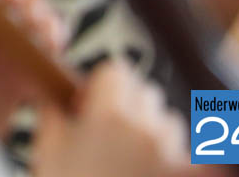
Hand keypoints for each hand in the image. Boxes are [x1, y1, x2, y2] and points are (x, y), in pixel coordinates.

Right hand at [29, 62, 186, 176]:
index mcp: (107, 116)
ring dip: (154, 134)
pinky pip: (187, 155)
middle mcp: (147, 131)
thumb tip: (53, 92)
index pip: (117, 72)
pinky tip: (147, 174)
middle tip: (109, 133)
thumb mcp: (47, 152)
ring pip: (170, 124)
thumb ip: (53, 113)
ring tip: (132, 162)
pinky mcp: (191, 174)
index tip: (92, 102)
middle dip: (130, 107)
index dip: (103, 84)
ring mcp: (173, 156)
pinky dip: (172, 161)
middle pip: (147, 95)